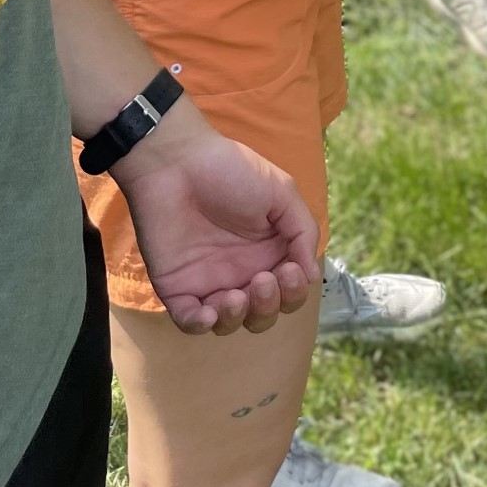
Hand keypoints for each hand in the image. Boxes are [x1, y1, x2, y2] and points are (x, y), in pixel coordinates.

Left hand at [116, 102, 319, 333]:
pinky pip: (190, 321)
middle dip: (268, 306)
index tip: (288, 269)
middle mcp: (242, 271)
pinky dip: (201, 325)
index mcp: (269, 252)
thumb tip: (310, 275)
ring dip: (239, 317)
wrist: (176, 161)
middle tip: (262, 279)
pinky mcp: (177, 286)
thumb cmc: (231, 170)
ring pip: (230, 323)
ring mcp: (208, 281)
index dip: (293, 291)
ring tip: (235, 295)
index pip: (289, 291)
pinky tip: (209, 312)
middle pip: (263, 313)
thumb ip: (303, 232)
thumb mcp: (281, 192)